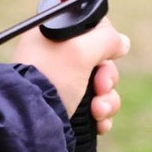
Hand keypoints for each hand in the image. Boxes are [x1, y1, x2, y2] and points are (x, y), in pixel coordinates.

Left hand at [13, 17, 129, 133]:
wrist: (30, 123)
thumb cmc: (50, 79)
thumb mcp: (80, 49)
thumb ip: (106, 38)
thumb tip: (122, 43)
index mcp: (54, 35)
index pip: (91, 28)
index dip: (105, 41)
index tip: (105, 54)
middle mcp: (58, 58)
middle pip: (101, 61)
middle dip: (107, 78)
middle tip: (100, 87)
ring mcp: (63, 84)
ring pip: (102, 88)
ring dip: (107, 101)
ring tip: (97, 112)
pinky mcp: (68, 108)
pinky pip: (96, 108)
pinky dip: (101, 116)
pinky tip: (98, 123)